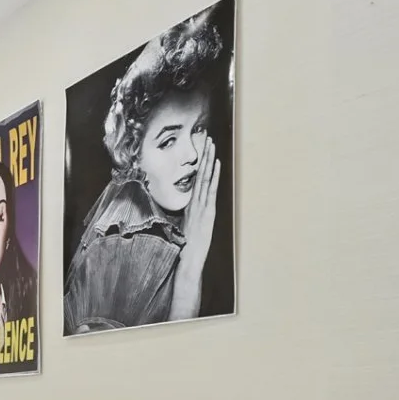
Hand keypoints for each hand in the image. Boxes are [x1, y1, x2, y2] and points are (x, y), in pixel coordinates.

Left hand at [170, 136, 219, 320]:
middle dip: (207, 158)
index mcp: (197, 207)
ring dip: (209, 162)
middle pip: (205, 176)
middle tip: (209, 139)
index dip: (202, 166)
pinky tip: (215, 164)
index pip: (199, 182)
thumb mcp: (185, 227)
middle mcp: (203, 204)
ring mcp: (205, 207)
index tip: (203, 151)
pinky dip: (212, 177)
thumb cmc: (188, 247)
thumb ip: (186, 216)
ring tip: (211, 145)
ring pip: (207, 179)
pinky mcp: (206, 211)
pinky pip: (209, 190)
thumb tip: (183, 209)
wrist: (191, 261)